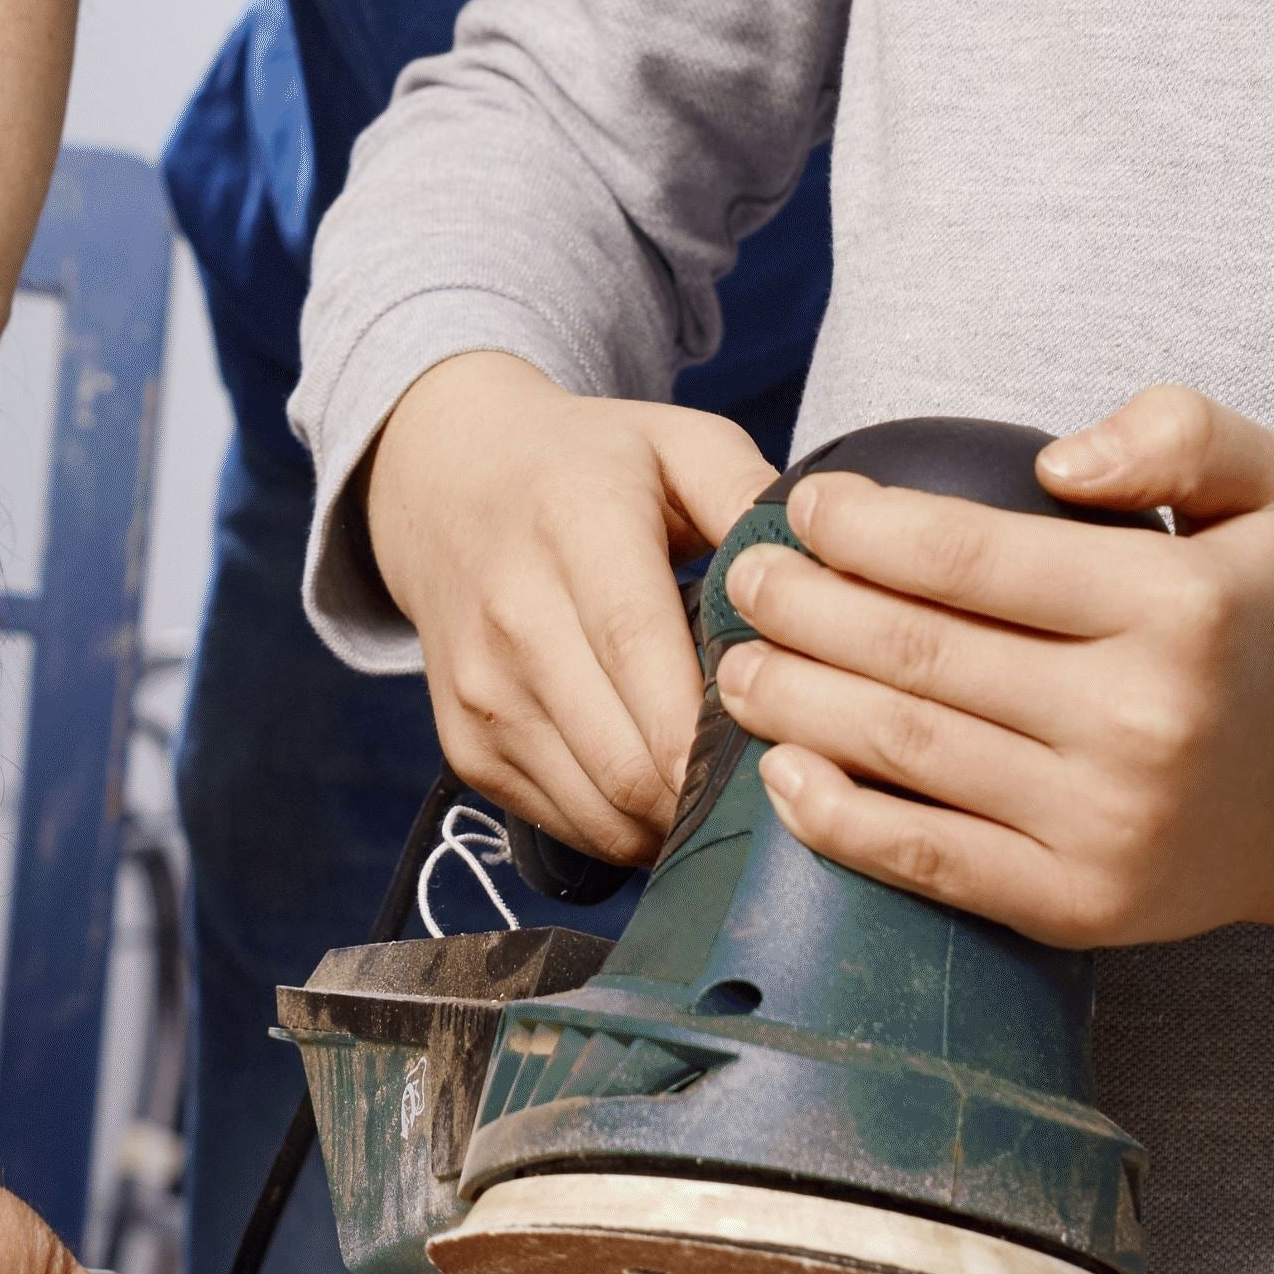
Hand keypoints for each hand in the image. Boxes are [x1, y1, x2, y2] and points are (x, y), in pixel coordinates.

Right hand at [362, 350, 777, 861]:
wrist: (444, 486)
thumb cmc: (589, 468)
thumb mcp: (679, 444)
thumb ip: (753, 496)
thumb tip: (829, 575)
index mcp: (574, 524)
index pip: (639, 648)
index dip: (708, 727)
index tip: (782, 758)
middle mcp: (513, 615)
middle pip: (625, 756)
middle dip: (715, 792)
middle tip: (784, 786)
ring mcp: (482, 692)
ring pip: (600, 810)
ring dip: (678, 824)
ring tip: (734, 794)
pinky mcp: (467, 749)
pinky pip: (568, 826)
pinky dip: (631, 829)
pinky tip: (671, 791)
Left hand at [714, 387, 1273, 946]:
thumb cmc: (1264, 620)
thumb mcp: (1272, 492)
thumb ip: (1180, 432)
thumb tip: (1058, 463)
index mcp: (1181, 606)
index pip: (971, 553)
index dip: (862, 525)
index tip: (806, 505)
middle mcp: (1145, 720)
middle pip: (917, 650)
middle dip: (802, 607)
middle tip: (744, 578)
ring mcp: (1107, 825)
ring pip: (904, 751)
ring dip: (794, 702)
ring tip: (736, 663)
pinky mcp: (1078, 906)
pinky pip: (926, 860)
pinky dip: (835, 820)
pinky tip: (780, 771)